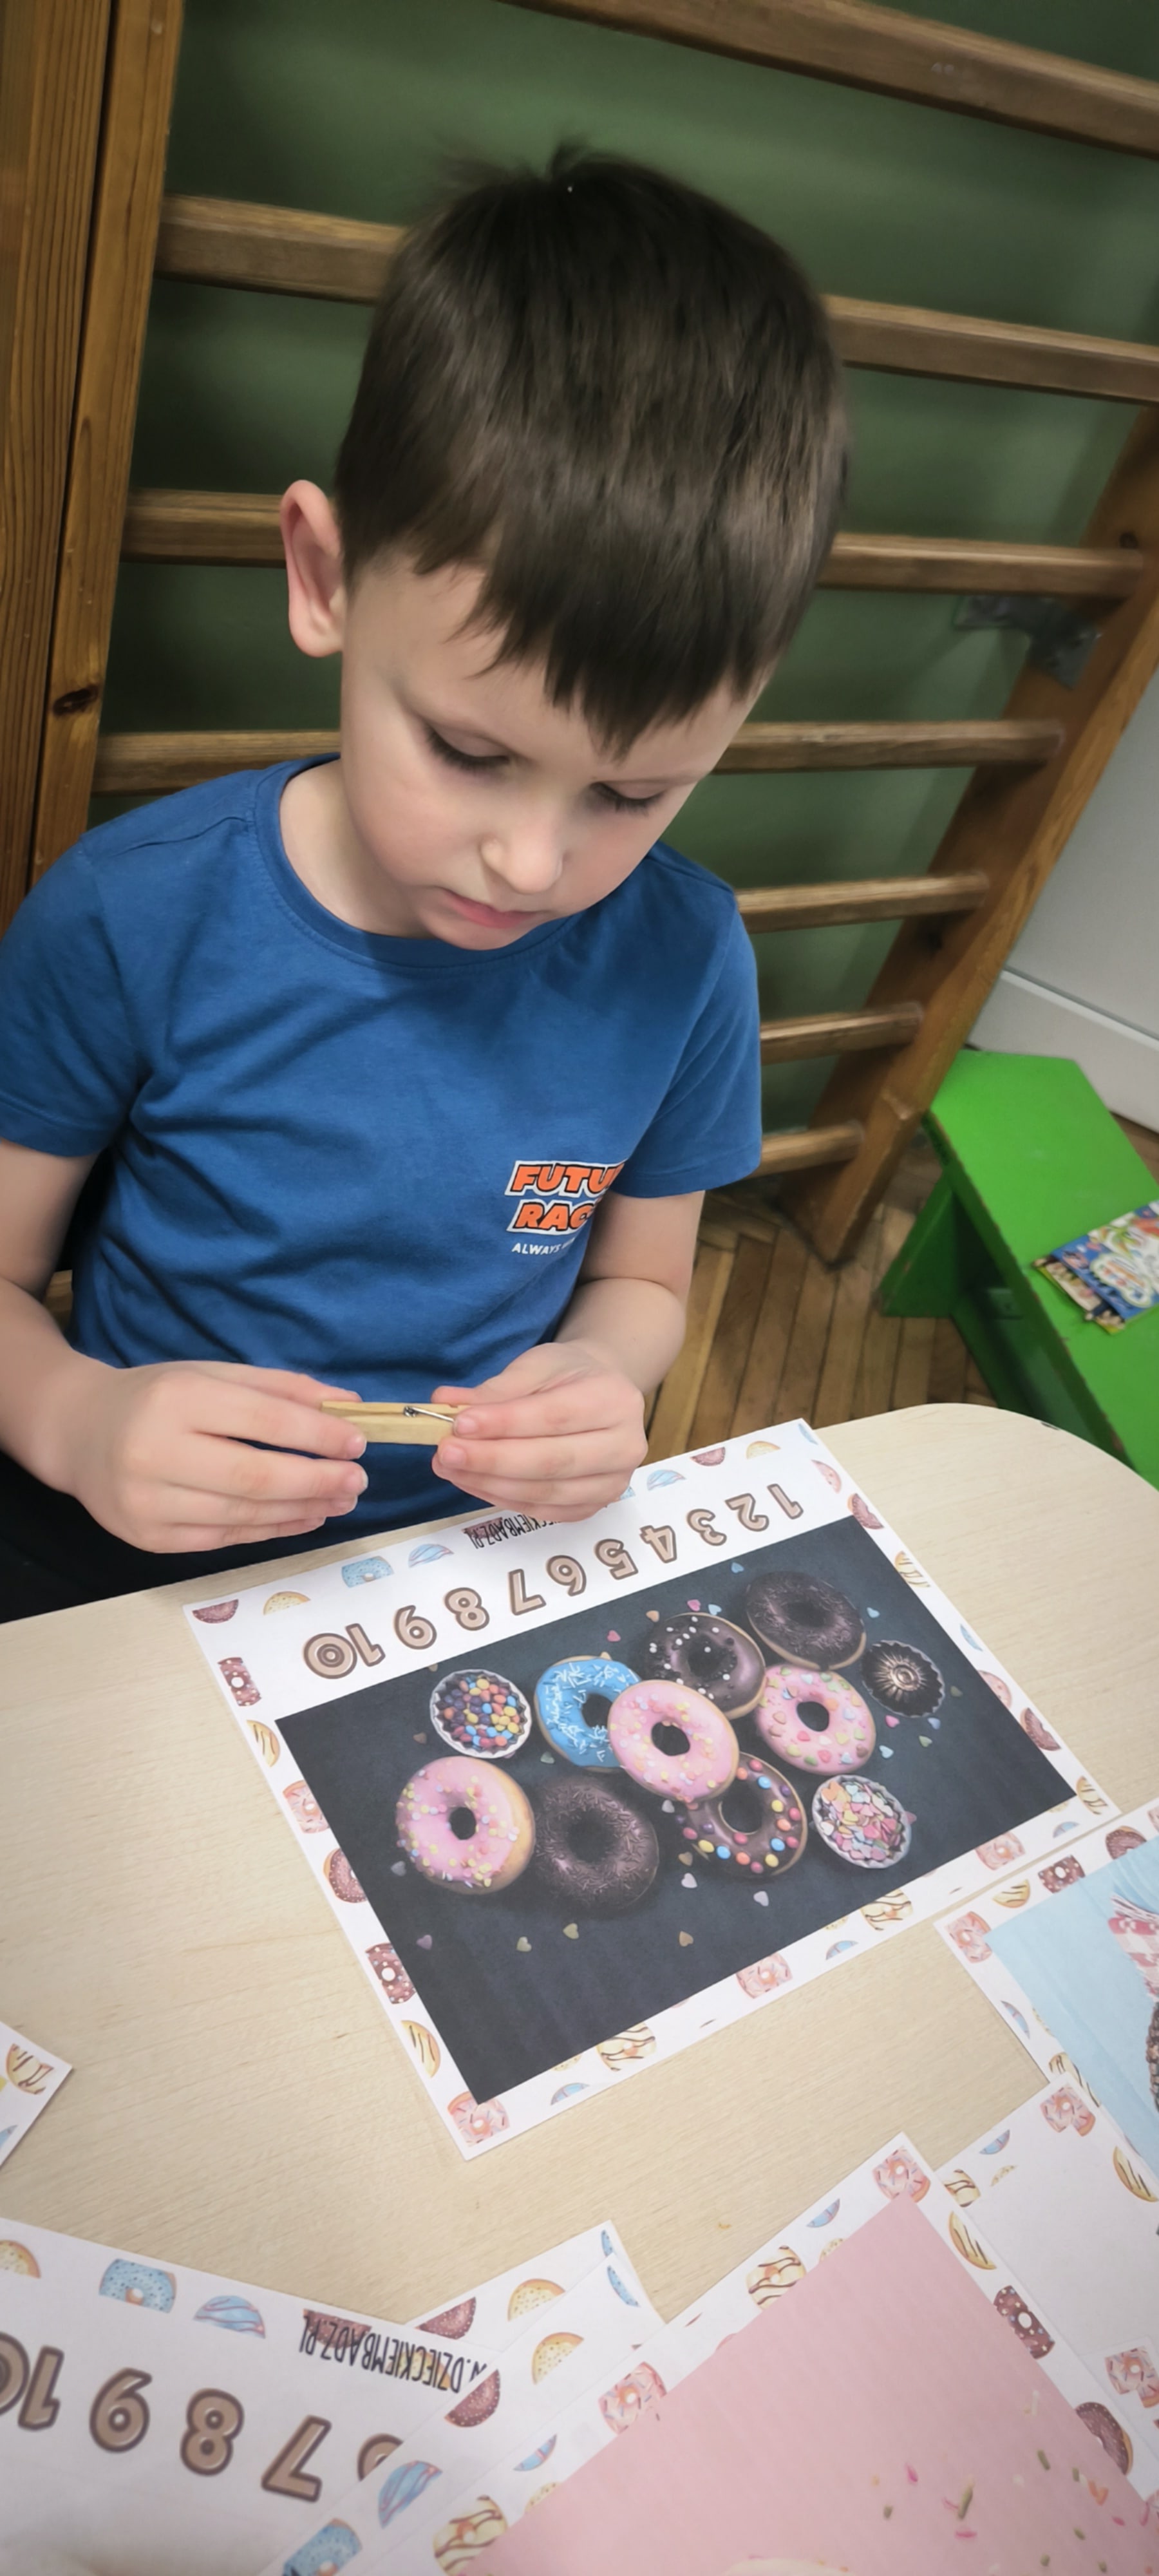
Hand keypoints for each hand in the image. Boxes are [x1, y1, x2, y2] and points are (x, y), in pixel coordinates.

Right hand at [51, 1357, 368, 1552]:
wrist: (79, 1433)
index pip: (262, 1420)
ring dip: (302, 1510)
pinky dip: (271, 1529)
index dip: (316, 1434)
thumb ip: (280, 1388)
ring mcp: (148, 1501)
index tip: (357, 1442)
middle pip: (255, 1476)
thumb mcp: (212, 1376)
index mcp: (177, 1398)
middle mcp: (156, 1451)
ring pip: (243, 1513)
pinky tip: (302, 1517)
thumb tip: (350, 1405)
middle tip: (357, 1481)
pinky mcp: (148, 1537)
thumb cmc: (157, 1398)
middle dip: (317, 1481)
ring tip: (339, 1501)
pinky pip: (223, 1537)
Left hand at [430, 1342, 646, 1522]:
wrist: (600, 1395)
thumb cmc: (568, 1376)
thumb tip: (445, 1402)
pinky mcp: (593, 1507)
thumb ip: (496, 1389)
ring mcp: (613, 1483)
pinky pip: (543, 1510)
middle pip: (551, 1461)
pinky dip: (503, 1498)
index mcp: (615, 1399)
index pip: (554, 1416)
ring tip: (449, 1467)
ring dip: (490, 1483)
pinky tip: (473, 1482)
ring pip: (545, 1491)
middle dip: (491, 1460)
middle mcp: (625, 1446)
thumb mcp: (537, 1365)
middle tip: (445, 1453)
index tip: (459, 1424)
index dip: (505, 1424)